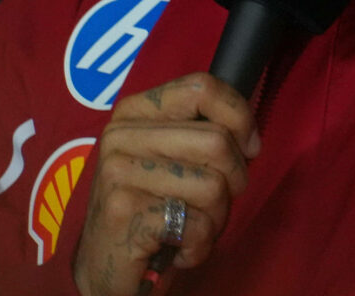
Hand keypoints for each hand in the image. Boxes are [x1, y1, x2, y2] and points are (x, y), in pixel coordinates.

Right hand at [73, 73, 261, 295]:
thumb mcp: (173, 160)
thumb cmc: (152, 209)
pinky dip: (200, 246)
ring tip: (191, 227)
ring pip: (213, 185)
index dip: (239, 115)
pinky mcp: (123, 211)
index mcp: (134, 112)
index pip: (202, 87)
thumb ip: (203, 134)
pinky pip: (197, 224)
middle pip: (217, 140)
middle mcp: (121, 135)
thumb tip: (250, 137)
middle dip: (234, 179)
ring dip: (217, 217)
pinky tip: (178, 249)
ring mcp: (119, 172)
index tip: (249, 147)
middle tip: (213, 203)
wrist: (104, 266)